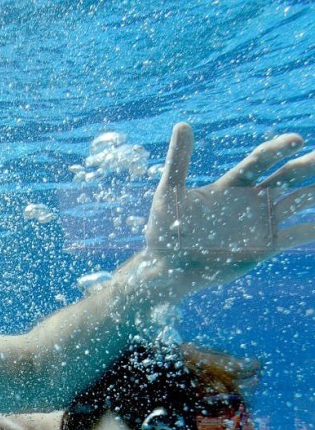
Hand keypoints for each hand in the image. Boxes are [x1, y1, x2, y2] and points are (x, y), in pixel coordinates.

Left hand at [139, 123, 314, 298]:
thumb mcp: (169, 193)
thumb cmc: (165, 230)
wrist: (169, 269)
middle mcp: (250, 200)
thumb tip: (182, 124)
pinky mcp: (265, 246)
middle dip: (308, 165)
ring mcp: (259, 223)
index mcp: (231, 184)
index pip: (261, 160)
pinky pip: (295, 235)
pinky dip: (312, 228)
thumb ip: (178, 161)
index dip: (279, 149)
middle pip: (287, 176)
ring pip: (297, 201)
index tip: (296, 141)